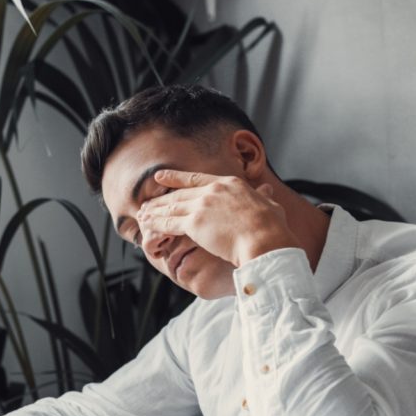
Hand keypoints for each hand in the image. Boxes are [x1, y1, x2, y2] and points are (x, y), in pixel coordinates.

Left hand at [138, 170, 297, 265]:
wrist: (265, 240)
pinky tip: (147, 225)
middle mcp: (213, 191)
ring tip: (142, 214)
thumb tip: (268, 194)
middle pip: (180, 193)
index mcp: (230, 183)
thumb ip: (264, 198)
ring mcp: (202, 206)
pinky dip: (156, 224)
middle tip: (147, 202)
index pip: (196, 178)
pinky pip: (170, 223)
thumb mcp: (270, 205)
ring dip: (155, 211)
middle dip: (162, 199)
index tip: (160, 176)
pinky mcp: (195, 224)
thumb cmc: (272, 227)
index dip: (176, 178)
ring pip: (172, 207)